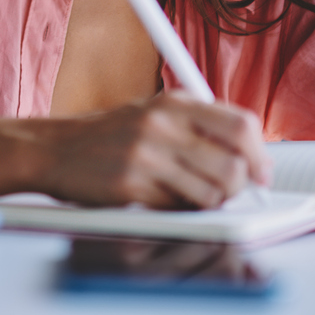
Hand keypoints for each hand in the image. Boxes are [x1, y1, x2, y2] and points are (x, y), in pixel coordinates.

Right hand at [35, 92, 270, 209]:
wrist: (53, 149)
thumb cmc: (108, 136)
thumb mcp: (153, 113)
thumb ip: (197, 126)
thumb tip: (249, 157)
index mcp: (174, 102)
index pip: (241, 124)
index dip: (259, 154)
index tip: (261, 172)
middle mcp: (163, 124)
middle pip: (234, 164)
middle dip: (239, 187)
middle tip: (228, 193)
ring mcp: (146, 155)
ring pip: (212, 193)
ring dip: (209, 203)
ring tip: (189, 197)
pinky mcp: (130, 185)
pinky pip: (177, 210)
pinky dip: (177, 212)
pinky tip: (159, 200)